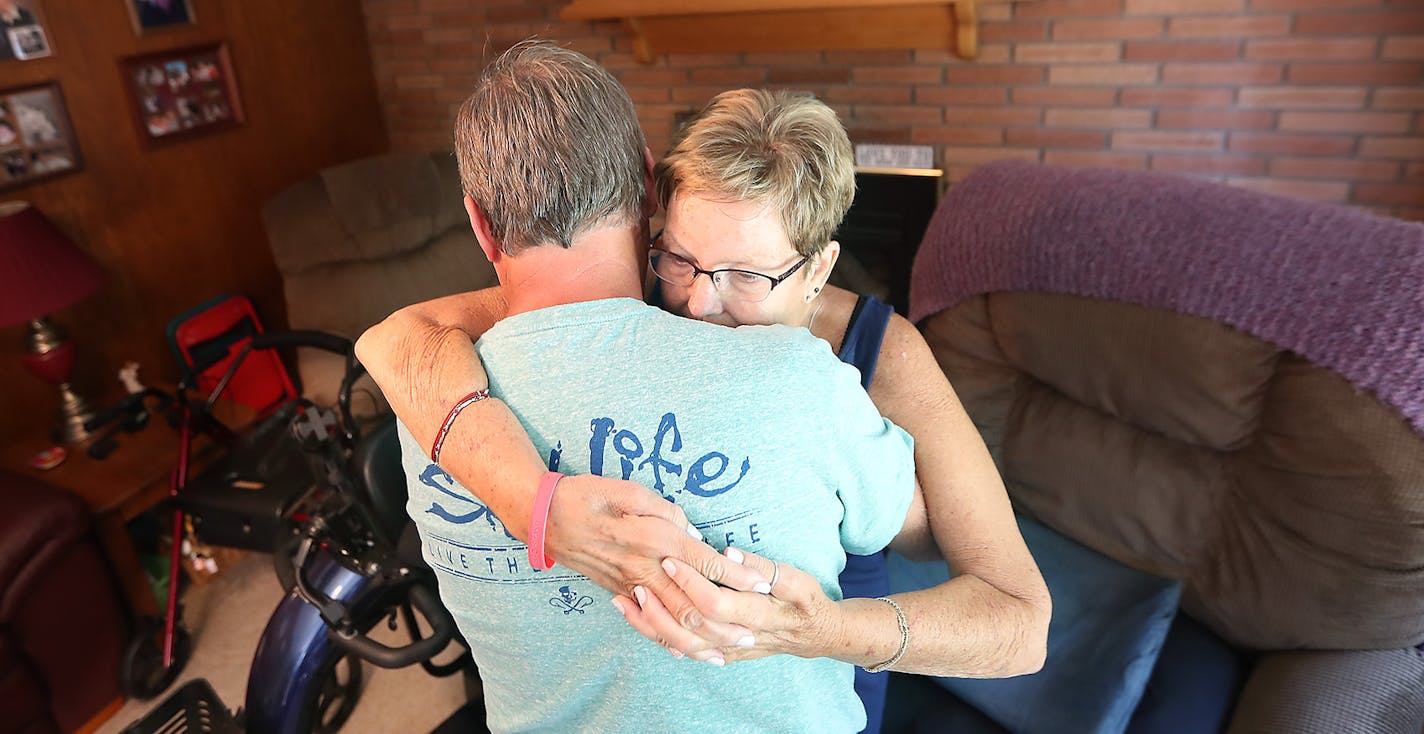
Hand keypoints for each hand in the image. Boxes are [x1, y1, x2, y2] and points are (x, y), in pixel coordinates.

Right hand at [544, 475, 770, 635]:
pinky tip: (685, 650)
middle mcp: (644, 569)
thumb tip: (692, 532)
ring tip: (726, 651)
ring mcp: (630, 586)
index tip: (762, 584)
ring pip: (670, 623)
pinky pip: (648, 625)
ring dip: (701, 641)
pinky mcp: (619, 593)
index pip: (704, 563)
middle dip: (725, 623)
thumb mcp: (628, 490)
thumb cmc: (587, 496)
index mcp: (652, 539)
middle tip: (753, 633)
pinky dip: (669, 641)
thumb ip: (665, 511)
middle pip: (691, 606)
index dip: (736, 575)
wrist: (543, 517)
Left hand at [610, 546, 838, 665]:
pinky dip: (657, 636)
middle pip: (690, 627)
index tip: (669, 558)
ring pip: (681, 644)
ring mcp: (728, 650)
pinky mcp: (720, 654)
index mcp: (758, 614)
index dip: (689, 582)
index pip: (715, 602)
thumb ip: (762, 566)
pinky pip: (683, 650)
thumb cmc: (806, 600)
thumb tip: (730, 553)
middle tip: (636, 577)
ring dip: (649, 623)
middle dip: (660, 602)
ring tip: (624, 599)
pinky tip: (636, 619)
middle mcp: (739, 637)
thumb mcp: (795, 577)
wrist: (816, 635)